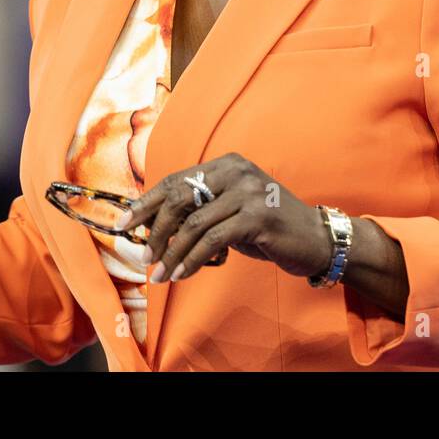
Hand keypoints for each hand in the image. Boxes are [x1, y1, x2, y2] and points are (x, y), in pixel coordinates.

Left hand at [119, 152, 335, 283]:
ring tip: (160, 275)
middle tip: (143, 256)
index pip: (176, 180)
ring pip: (194, 223)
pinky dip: (192, 260)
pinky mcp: (257, 217)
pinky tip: (182, 274)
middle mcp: (236, 171)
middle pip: (180, 197)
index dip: (146, 203)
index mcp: (226, 164)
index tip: (123, 224)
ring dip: (171, 253)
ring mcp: (249, 192)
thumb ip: (201, 210)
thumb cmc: (269, 227)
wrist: (316, 239)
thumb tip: (153, 227)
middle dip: (154, 229)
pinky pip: (212, 241)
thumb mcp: (232, 210)